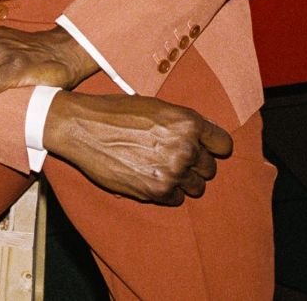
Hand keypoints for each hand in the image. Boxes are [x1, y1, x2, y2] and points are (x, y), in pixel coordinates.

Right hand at [42, 91, 232, 205]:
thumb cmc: (116, 113)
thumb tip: (205, 137)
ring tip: (162, 170)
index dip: (213, 147)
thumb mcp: (156, 107)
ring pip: (197, 187)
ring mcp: (172, 171)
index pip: (223, 145)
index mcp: (188, 122)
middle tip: (173, 158)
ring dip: (183, 181)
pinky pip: (176, 199)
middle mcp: (185, 147)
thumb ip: (183, 123)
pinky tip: (150, 178)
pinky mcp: (156, 191)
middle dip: (195, 164)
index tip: (204, 150)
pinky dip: (166, 192)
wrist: (82, 128)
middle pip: (210, 168)